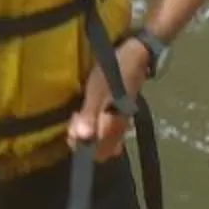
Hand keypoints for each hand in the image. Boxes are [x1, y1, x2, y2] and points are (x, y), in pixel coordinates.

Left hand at [67, 42, 147, 160]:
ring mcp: (122, 122)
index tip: (72, 127)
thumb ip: (90, 115)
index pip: (96, 152)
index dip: (80, 145)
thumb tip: (82, 137)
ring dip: (90, 134)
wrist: (136, 55)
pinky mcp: (121, 114)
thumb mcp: (97, 91)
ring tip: (80, 114)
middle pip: (101, 151)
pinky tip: (90, 113)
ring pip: (104, 142)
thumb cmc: (114, 72)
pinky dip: (97, 128)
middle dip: (84, 141)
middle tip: (76, 119)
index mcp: (114, 125)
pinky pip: (107, 131)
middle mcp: (120, 129)